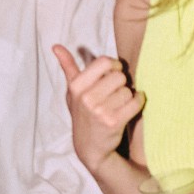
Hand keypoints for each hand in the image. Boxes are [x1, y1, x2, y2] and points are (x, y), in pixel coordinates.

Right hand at [53, 38, 140, 165]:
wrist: (89, 147)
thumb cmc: (82, 114)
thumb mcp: (72, 91)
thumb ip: (68, 67)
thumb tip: (56, 46)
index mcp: (76, 86)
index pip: (104, 62)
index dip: (114, 65)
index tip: (113, 73)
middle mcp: (86, 98)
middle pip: (119, 76)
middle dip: (121, 83)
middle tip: (114, 94)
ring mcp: (100, 111)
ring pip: (127, 90)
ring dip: (127, 96)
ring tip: (118, 104)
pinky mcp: (114, 122)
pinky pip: (135, 102)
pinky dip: (138, 102)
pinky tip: (130, 106)